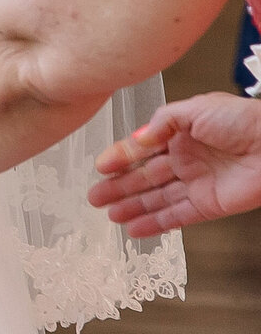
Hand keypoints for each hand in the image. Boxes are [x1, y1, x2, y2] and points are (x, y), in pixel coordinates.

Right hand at [89, 93, 260, 234]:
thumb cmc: (242, 119)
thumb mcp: (195, 109)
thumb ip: (162, 123)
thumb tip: (137, 139)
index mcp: (179, 132)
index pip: (142, 147)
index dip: (120, 157)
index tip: (100, 166)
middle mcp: (184, 158)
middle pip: (145, 176)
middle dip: (119, 187)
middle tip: (95, 196)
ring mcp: (195, 183)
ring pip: (156, 199)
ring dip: (132, 207)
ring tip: (109, 215)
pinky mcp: (208, 205)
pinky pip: (176, 217)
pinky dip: (155, 224)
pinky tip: (136, 229)